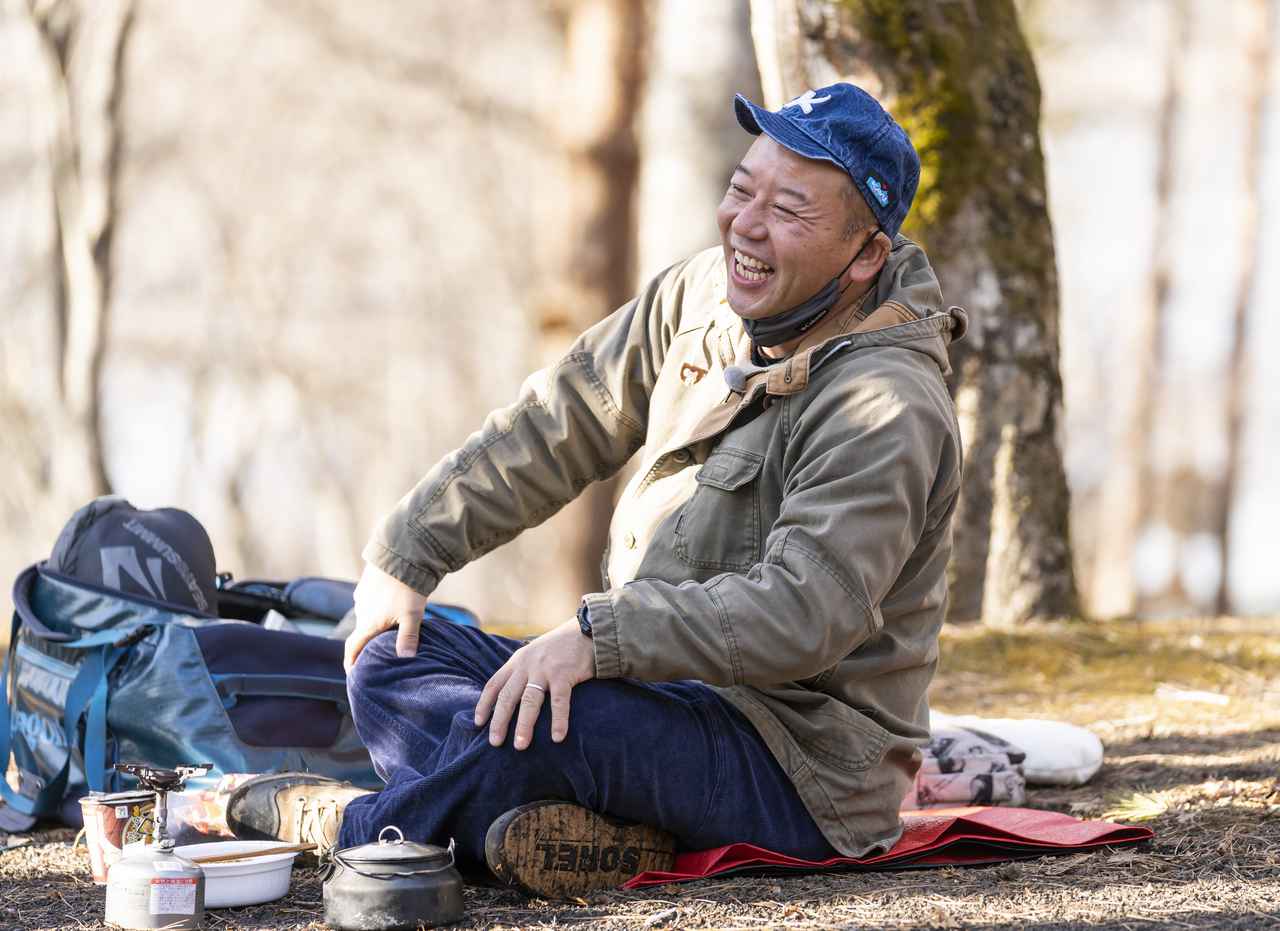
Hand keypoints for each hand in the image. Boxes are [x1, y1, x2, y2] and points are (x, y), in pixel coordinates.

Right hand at [344, 562, 428, 671]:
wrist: (400, 555)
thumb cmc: (407, 588)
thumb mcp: (412, 615)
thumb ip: (408, 637)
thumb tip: (405, 658)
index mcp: (368, 623)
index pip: (353, 647)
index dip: (350, 662)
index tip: (351, 673)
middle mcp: (360, 611)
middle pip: (361, 632)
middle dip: (368, 643)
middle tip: (378, 651)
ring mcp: (362, 596)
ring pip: (366, 615)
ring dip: (373, 623)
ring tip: (388, 628)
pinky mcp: (366, 584)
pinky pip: (369, 601)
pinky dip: (376, 608)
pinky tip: (390, 607)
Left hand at [474, 619, 594, 749]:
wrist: (587, 630)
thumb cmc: (561, 647)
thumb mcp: (535, 654)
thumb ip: (523, 670)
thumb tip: (513, 697)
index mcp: (518, 661)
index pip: (494, 684)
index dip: (485, 704)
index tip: (478, 723)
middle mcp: (527, 665)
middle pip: (508, 696)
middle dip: (499, 721)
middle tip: (495, 743)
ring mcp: (545, 669)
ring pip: (529, 701)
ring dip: (524, 725)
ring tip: (520, 746)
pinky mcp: (564, 673)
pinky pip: (559, 702)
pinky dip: (558, 720)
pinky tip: (557, 737)